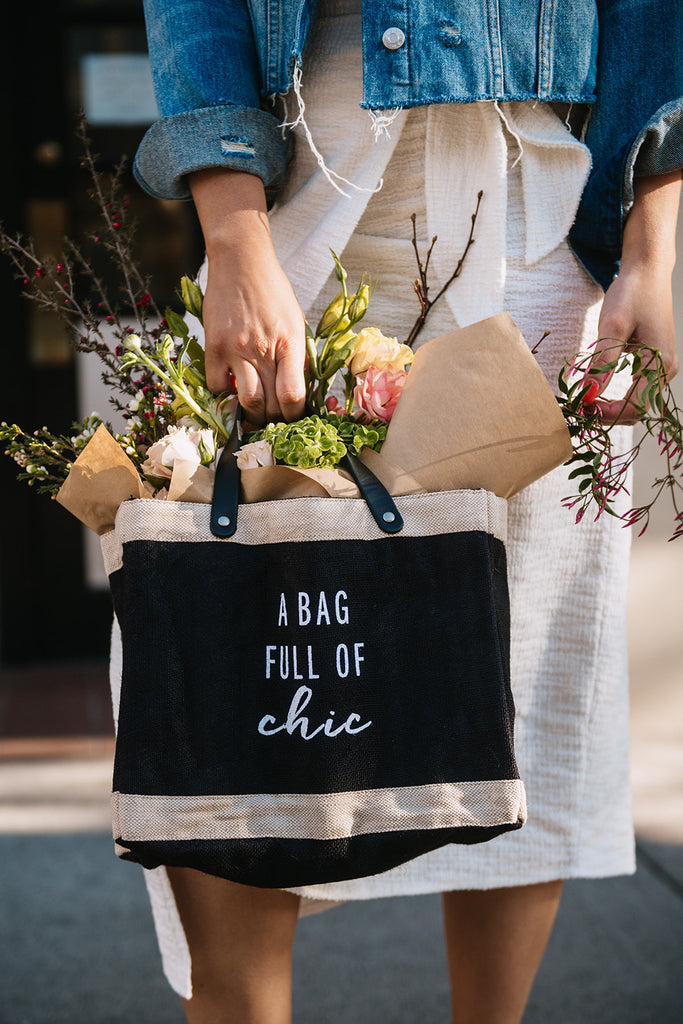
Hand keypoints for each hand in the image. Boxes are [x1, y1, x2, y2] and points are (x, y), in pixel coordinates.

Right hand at [190, 169, 306, 424]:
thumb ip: (298, 358)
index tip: (293, 416)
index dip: (295, 414)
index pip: (293, 396)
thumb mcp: (296, 322)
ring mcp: (236, 349)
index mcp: (290, 343)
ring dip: (252, 415)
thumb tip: (298, 392)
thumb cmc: (273, 291)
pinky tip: (232, 392)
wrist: (241, 262)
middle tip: (275, 419)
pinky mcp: (213, 346)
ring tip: (255, 413)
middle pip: (270, 404)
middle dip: (275, 419)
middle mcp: (263, 349)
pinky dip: (225, 397)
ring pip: (245, 401)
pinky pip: (216, 387)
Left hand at [590, 262, 676, 423]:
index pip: (634, 407)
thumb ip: (602, 364)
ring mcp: (662, 367)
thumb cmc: (632, 294)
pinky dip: (615, 395)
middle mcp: (666, 370)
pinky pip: (635, 389)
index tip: (581, 409)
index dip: (607, 414)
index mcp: (660, 363)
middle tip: (578, 408)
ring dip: (610, 406)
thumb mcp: (612, 328)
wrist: (647, 271)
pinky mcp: (653, 362)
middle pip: (636, 409)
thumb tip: (589, 394)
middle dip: (608, 413)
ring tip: (584, 401)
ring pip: (635, 402)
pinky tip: (595, 389)